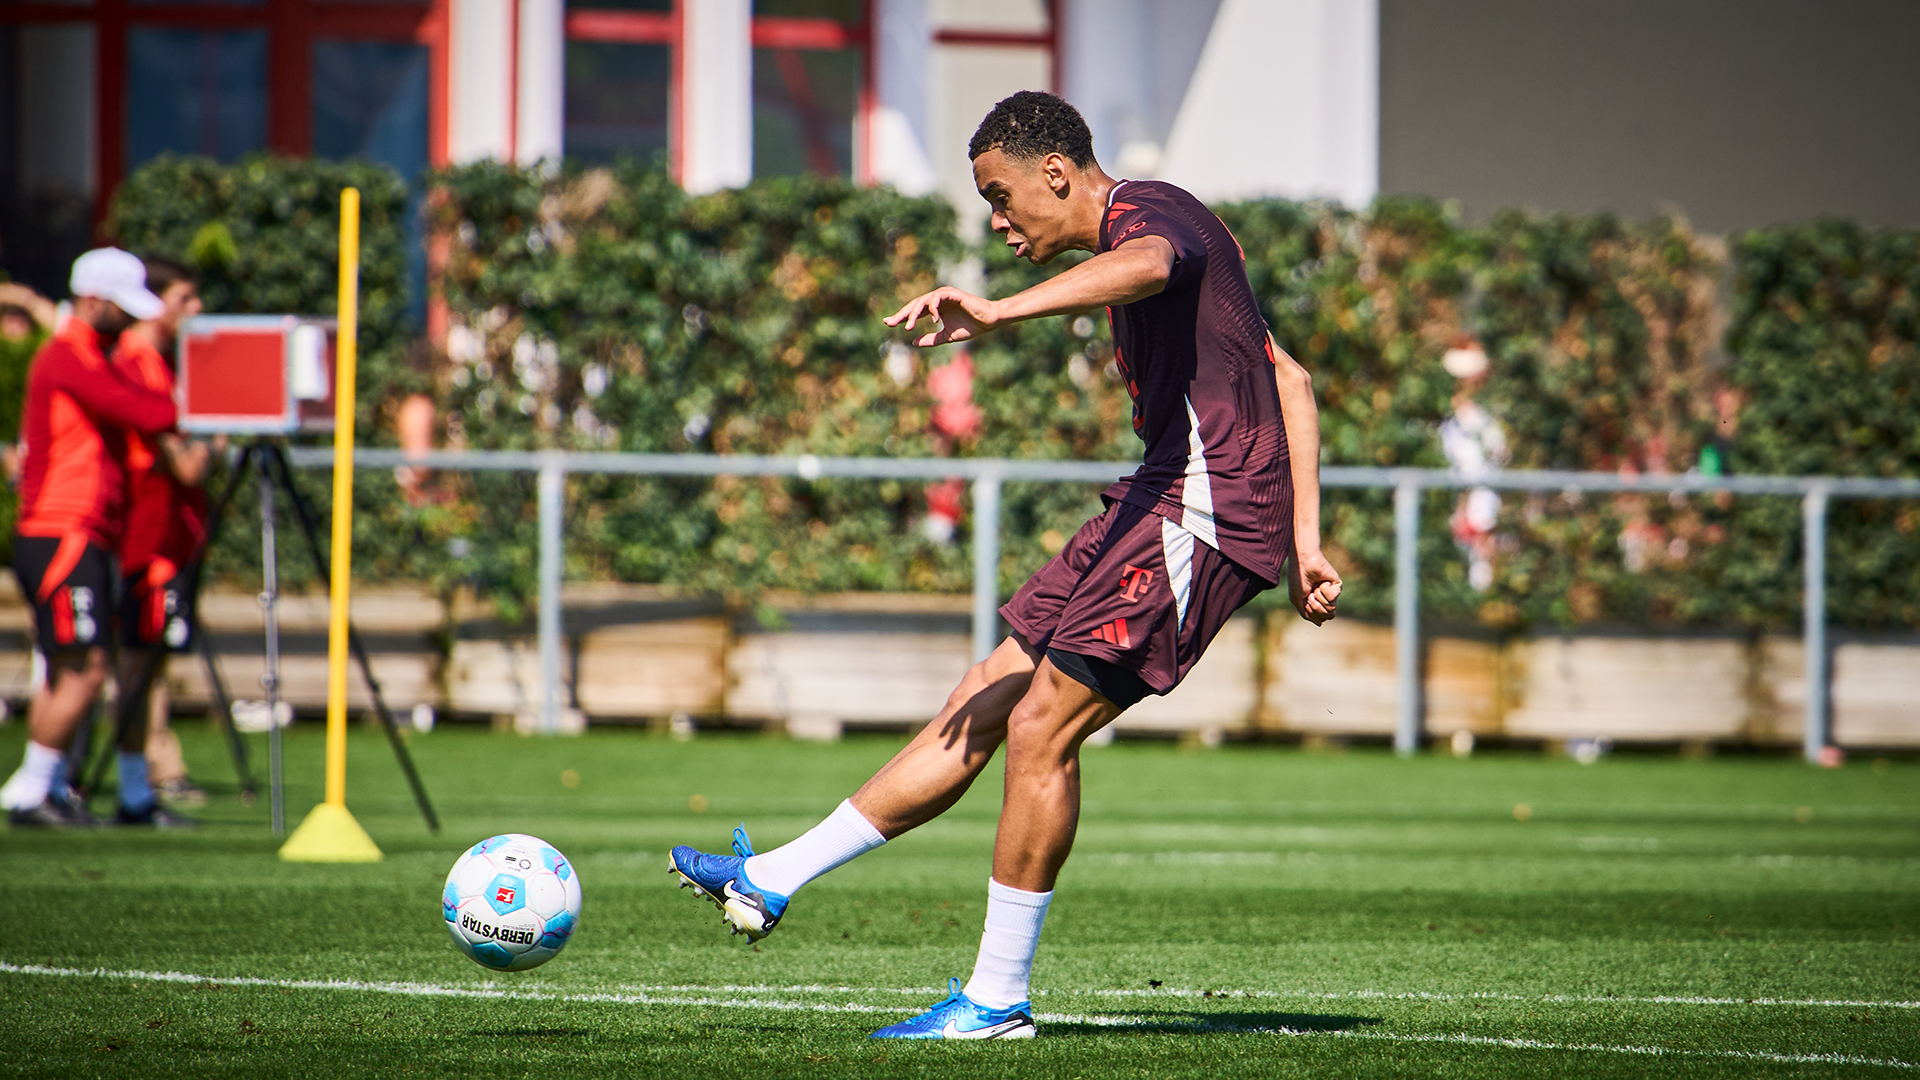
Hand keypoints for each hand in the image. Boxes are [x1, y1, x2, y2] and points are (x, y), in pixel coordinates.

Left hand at [883, 287, 1001, 346]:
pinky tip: (933, 320)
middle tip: (890, 323)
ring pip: (922, 301)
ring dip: (914, 314)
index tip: (888, 324)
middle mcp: (937, 300)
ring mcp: (944, 295)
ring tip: (908, 327)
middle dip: (901, 314)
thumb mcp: (946, 337)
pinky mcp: (952, 293)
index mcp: (935, 309)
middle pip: (914, 305)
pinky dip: (932, 308)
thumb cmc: (970, 327)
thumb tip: (913, 342)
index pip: (914, 311)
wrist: (988, 321)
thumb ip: (931, 340)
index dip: (901, 317)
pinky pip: (936, 297)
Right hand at [1288, 548, 1341, 624]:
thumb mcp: (1297, 600)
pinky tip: (1322, 582)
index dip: (1311, 612)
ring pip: (1330, 608)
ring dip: (1319, 598)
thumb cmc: (1297, 580)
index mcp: (1315, 603)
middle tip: (1310, 594)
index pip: (1319, 619)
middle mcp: (1324, 599)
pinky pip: (1333, 598)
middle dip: (1315, 606)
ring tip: (1315, 587)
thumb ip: (1307, 614)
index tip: (1304, 600)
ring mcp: (1332, 593)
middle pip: (1326, 616)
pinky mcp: (1337, 586)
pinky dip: (1324, 591)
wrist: (1303, 563)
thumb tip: (1320, 624)